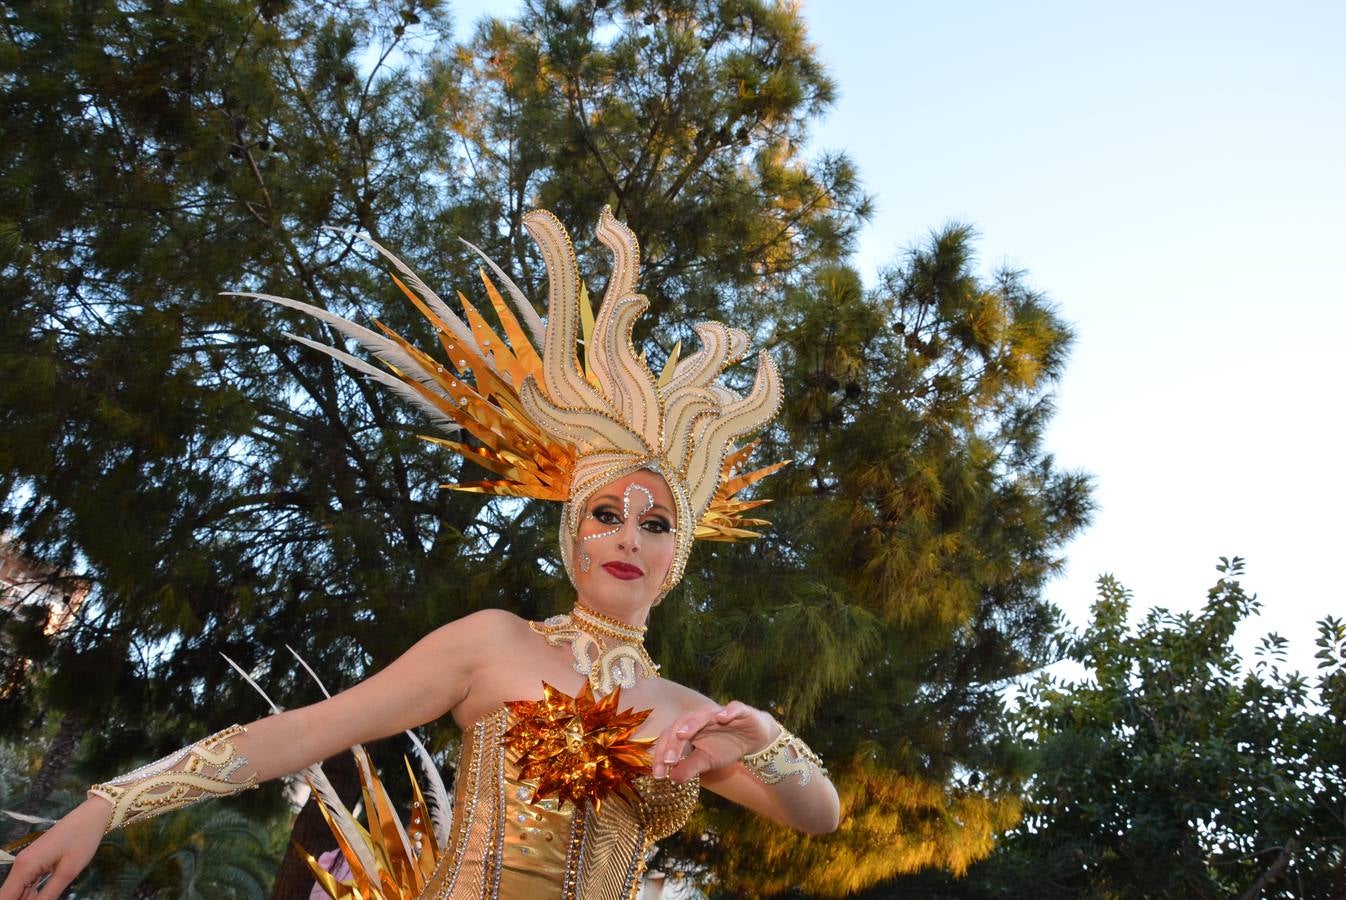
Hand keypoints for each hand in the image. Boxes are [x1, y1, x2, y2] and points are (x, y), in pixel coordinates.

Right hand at [0, 797, 108, 898]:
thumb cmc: (82, 839)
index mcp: (24, 867)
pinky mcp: (34, 862)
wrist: (91, 815)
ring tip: (48, 897)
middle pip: (10, 895)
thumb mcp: (68, 872)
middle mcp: (20, 865)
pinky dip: (32, 894)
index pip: (5, 897)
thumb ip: (48, 895)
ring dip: (27, 899)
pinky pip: (27, 883)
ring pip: (18, 891)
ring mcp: (26, 863)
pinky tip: (43, 897)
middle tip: (46, 899)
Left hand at [650, 701, 779, 782]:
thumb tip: (672, 779)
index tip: (658, 774)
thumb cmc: (726, 747)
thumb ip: (690, 767)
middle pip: (681, 725)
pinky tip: (722, 718)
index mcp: (689, 729)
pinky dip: (727, 711)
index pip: (670, 738)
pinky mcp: (740, 711)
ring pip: (702, 713)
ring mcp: (719, 712)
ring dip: (692, 723)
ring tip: (682, 735)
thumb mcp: (707, 761)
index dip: (662, 755)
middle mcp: (701, 718)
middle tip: (668, 761)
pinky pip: (733, 708)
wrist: (754, 739)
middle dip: (673, 743)